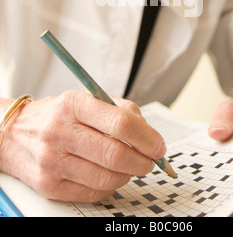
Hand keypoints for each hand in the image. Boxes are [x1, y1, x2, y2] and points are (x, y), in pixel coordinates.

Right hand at [0, 90, 165, 201]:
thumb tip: (149, 135)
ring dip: (128, 175)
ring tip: (130, 167)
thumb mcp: (85, 99)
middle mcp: (60, 132)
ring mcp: (52, 161)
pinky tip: (110, 175)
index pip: (120, 123)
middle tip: (150, 161)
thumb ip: (119, 110)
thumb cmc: (57, 115)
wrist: (14, 134)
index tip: (158, 145)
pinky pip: (93, 193)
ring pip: (107, 178)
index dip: (147, 138)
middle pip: (116, 154)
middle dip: (143, 161)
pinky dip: (110, 186)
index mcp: (73, 104)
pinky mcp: (49, 185)